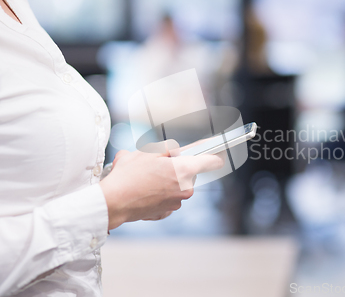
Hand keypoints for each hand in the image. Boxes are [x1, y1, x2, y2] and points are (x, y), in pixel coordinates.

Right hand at [100, 143, 224, 229]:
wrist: (112, 202)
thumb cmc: (128, 175)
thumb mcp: (147, 152)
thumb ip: (168, 149)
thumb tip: (176, 150)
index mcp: (184, 170)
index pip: (212, 161)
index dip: (214, 154)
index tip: (215, 150)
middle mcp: (185, 188)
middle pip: (190, 173)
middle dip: (177, 168)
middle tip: (158, 164)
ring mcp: (177, 202)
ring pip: (177, 186)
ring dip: (166, 181)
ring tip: (145, 178)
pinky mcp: (166, 212)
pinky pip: (168, 198)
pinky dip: (159, 194)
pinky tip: (144, 190)